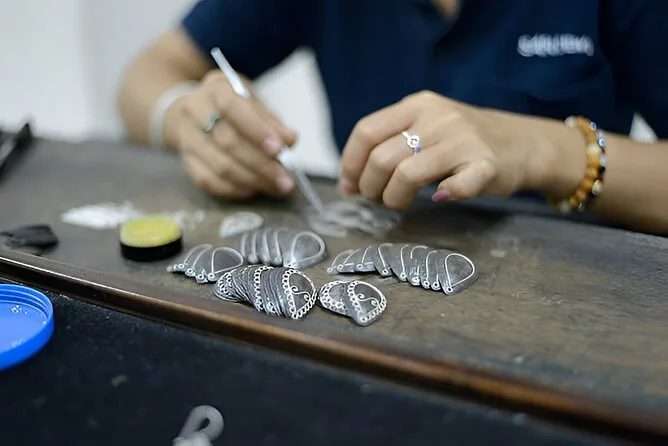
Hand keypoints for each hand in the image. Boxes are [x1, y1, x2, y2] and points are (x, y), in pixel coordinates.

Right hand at [165, 70, 296, 198]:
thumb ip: (270, 120)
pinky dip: (232, 189)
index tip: (279, 149)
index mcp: (216, 90)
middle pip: (228, 142)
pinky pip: (207, 180)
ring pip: (219, 165)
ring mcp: (187, 137)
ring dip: (252, 180)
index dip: (256, 130)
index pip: (233, 108)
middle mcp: (195, 111)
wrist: (192, 111)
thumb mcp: (252, 101)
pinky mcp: (185, 160)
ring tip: (275, 187)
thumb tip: (289, 140)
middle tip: (286, 180)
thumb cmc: (231, 106)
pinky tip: (252, 190)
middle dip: (261, 165)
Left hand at [338, 91, 569, 209]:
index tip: (350, 186)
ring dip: (394, 198)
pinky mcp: (486, 165)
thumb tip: (348, 182)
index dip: (350, 163)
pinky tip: (441, 198)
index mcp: (417, 106)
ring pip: (408, 174)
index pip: (366, 131)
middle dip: (371, 187)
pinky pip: (457, 186)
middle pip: (382, 158)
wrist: (522, 142)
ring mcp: (463, 140)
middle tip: (378, 199)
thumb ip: (389, 145)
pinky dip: (445, 196)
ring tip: (399, 203)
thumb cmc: (462, 141)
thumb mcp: (425, 127)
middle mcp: (438, 117)